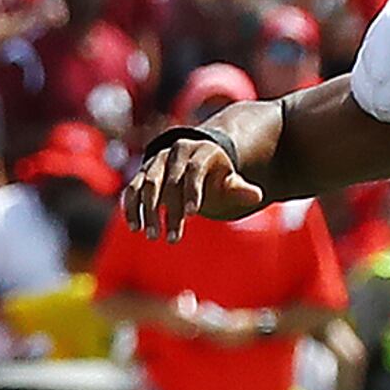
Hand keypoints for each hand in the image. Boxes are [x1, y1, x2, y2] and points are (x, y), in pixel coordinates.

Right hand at [120, 134, 263, 239]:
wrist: (196, 164)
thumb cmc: (216, 177)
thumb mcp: (230, 182)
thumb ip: (240, 188)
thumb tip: (258, 195)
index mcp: (201, 150)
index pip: (194, 170)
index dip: (192, 191)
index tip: (192, 214)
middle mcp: (175, 152)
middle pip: (169, 181)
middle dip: (170, 210)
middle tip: (174, 239)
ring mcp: (156, 162)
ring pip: (147, 185)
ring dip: (147, 211)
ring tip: (152, 236)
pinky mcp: (142, 174)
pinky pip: (132, 189)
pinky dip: (131, 207)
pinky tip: (134, 227)